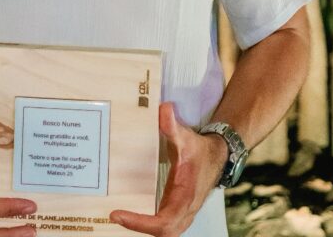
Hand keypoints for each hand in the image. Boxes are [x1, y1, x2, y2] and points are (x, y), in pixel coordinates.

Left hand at [109, 103, 225, 236]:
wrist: (217, 157)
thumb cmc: (201, 150)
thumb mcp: (187, 137)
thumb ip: (173, 126)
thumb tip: (164, 109)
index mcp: (185, 197)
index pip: (164, 222)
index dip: (141, 223)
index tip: (118, 214)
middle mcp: (184, 210)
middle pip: (162, 233)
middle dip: (138, 228)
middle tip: (115, 215)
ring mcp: (181, 212)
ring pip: (163, 231)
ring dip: (142, 227)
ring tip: (120, 216)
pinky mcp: (177, 209)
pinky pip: (162, 224)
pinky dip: (146, 223)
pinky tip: (131, 214)